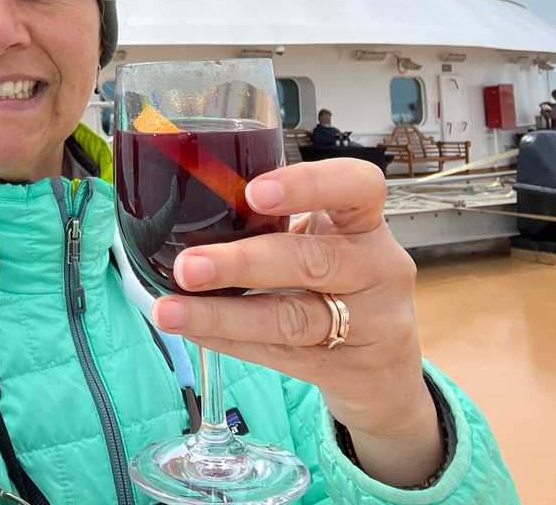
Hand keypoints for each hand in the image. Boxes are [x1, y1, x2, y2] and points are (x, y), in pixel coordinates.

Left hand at [152, 159, 441, 486]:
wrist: (386, 368)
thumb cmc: (339, 280)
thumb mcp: (327, 240)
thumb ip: (278, 222)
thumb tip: (188, 201)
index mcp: (366, 223)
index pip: (359, 188)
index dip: (310, 185)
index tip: (254, 192)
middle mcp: (378, 270)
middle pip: (314, 262)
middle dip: (243, 263)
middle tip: (187, 266)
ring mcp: (369, 325)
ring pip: (292, 319)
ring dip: (223, 315)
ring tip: (169, 310)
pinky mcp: (345, 370)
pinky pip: (279, 355)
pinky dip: (228, 341)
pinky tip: (191, 331)